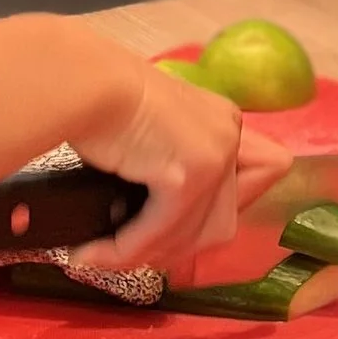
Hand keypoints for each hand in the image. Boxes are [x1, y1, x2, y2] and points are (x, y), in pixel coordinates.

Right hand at [71, 62, 291, 276]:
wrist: (81, 82)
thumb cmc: (96, 98)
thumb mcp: (149, 131)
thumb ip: (168, 163)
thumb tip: (152, 218)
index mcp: (223, 120)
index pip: (256, 179)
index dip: (219, 212)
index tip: (173, 226)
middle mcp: (228, 134)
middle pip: (224, 221)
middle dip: (177, 247)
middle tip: (130, 250)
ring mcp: (214, 155)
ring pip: (193, 235)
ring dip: (146, 254)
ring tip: (103, 256)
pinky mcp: (188, 175)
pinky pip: (161, 231)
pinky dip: (127, 249)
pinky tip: (93, 252)